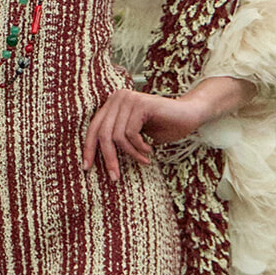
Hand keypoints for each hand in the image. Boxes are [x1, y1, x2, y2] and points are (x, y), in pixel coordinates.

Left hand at [82, 76, 255, 182]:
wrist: (189, 115)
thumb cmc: (162, 127)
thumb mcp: (134, 134)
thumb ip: (116, 139)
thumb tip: (95, 158)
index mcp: (113, 103)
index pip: (93, 128)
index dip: (88, 148)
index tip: (86, 168)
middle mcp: (118, 97)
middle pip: (103, 134)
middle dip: (108, 158)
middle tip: (114, 177)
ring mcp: (129, 98)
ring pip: (117, 136)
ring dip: (130, 154)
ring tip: (143, 160)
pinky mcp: (141, 104)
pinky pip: (131, 134)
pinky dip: (139, 148)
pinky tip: (149, 151)